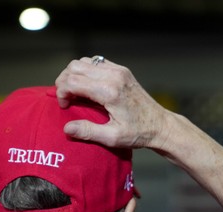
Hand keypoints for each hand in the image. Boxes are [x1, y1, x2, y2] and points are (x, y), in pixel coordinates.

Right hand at [54, 56, 169, 151]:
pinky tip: (87, 86)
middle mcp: (113, 76)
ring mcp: (119, 70)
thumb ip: (88, 132)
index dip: (62, 92)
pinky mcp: (122, 70)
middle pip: (75, 67)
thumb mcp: (112, 138)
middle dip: (64, 81)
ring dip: (74, 74)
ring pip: (84, 61)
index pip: (73, 81)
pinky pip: (96, 62)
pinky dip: (86, 71)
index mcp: (109, 92)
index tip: (64, 106)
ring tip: (75, 92)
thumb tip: (67, 128)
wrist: (160, 125)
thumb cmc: (138, 133)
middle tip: (66, 98)